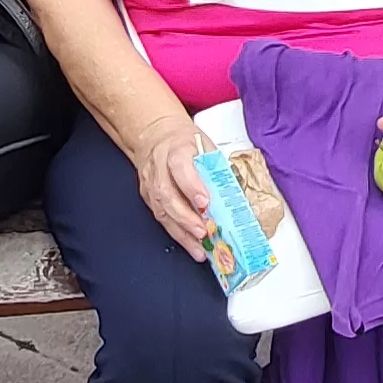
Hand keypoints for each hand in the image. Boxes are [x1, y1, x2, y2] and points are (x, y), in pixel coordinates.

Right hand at [132, 118, 215, 260]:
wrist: (155, 135)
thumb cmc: (184, 141)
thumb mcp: (205, 147)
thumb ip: (217, 169)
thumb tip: (235, 194)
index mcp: (176, 149)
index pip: (180, 168)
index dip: (192, 186)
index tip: (205, 202)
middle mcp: (158, 166)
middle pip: (167, 194)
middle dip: (185, 217)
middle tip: (203, 232)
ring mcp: (150, 183)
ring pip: (161, 210)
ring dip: (181, 232)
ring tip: (198, 248)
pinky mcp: (147, 196)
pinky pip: (160, 217)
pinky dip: (176, 233)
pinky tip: (190, 243)